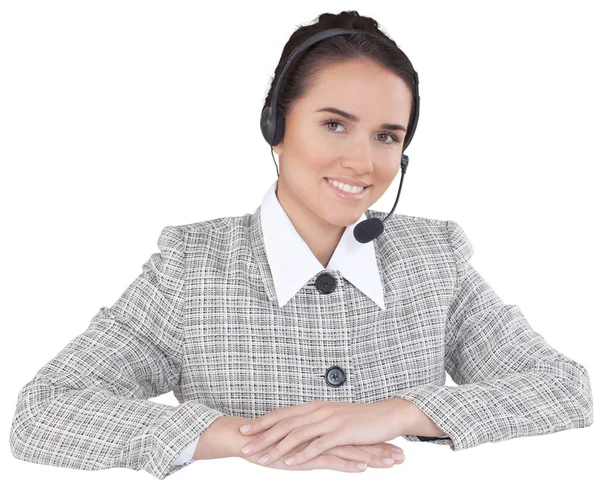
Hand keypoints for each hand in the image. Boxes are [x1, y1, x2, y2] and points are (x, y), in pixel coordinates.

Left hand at [238, 400, 405, 468]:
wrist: (387, 415)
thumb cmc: (360, 419)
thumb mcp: (333, 417)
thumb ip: (315, 422)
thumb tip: (298, 429)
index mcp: (315, 406)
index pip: (283, 413)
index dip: (262, 422)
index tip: (244, 429)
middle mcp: (319, 411)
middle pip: (284, 423)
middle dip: (262, 435)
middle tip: (244, 446)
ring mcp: (329, 421)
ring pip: (297, 434)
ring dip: (277, 447)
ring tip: (261, 459)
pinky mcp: (342, 433)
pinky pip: (318, 445)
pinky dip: (302, 454)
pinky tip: (290, 463)